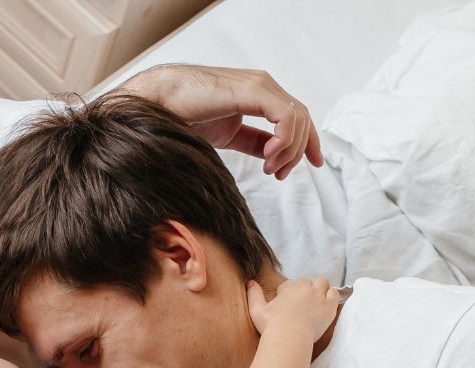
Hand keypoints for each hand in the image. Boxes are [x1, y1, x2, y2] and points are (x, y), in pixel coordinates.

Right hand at [117, 64, 321, 179]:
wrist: (160, 103)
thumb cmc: (185, 116)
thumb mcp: (229, 136)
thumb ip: (253, 142)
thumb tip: (272, 157)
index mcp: (258, 95)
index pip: (296, 117)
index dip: (309, 141)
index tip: (314, 164)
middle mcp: (263, 87)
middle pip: (303, 119)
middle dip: (300, 151)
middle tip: (279, 175)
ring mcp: (259, 86)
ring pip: (298, 119)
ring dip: (290, 150)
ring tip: (270, 168)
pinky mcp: (252, 91)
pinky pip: (286, 117)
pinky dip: (284, 141)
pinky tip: (268, 157)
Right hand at [247, 277, 339, 343]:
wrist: (289, 337)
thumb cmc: (272, 326)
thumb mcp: (257, 310)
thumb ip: (253, 294)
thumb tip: (250, 281)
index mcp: (289, 288)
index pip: (290, 284)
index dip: (288, 292)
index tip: (287, 303)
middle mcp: (305, 288)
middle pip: (307, 282)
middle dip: (305, 290)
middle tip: (303, 303)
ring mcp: (318, 296)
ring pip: (323, 283)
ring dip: (321, 289)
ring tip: (317, 301)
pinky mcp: (329, 307)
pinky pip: (335, 293)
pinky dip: (332, 296)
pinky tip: (327, 304)